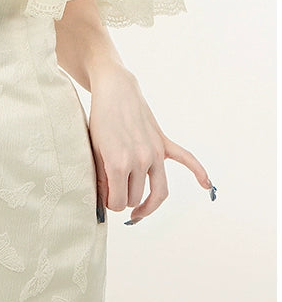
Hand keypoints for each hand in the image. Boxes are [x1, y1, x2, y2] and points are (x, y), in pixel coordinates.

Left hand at [87, 63, 212, 223]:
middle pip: (136, 198)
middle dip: (124, 198)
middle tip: (113, 191)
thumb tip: (107, 202)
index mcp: (119, 163)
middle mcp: (141, 160)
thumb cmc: (100, 119)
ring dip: (146, 203)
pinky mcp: (163, 143)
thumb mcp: (94, 150)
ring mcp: (155, 152)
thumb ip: (101, 178)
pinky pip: (186, 159)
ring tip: (137, 211)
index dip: (110, 203)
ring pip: (158, 192)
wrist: (114, 90)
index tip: (105, 197)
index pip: (118, 203)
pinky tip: (207, 185)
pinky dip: (199, 172)